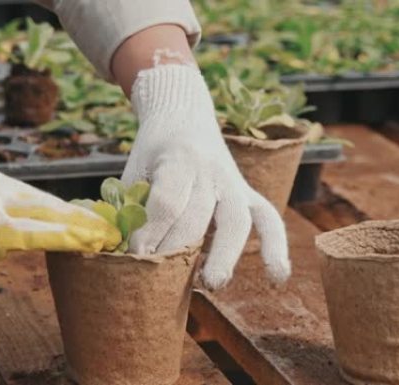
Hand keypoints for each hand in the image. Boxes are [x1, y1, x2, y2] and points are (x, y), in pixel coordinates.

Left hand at [122, 65, 289, 288]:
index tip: (134, 255)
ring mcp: (234, 182)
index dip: (150, 233)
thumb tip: (120, 254)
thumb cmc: (153, 152)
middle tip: (158, 278)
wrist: (183, 116)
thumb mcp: (135, 169)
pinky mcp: (248, 193)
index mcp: (177, 160)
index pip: (167, 202)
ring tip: (211, 283)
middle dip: (177, 250)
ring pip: (236, 221)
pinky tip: (277, 277)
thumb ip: (130, 206)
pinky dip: (276, 246)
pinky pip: (269, 218)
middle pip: (198, 217)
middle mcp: (210, 171)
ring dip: (224, 255)